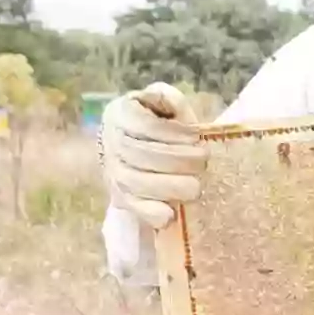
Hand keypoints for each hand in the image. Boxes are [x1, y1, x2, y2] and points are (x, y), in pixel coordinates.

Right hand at [101, 83, 206, 229]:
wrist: (147, 153)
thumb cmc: (165, 127)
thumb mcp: (167, 107)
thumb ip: (170, 100)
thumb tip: (168, 103)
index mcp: (120, 114)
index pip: (144, 125)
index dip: (172, 133)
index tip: (196, 138)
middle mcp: (110, 142)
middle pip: (140, 154)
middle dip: (178, 160)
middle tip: (203, 163)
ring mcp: (113, 171)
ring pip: (135, 181)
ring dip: (170, 186)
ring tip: (195, 187)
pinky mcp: (121, 197)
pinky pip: (133, 207)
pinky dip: (151, 212)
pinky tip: (170, 215)